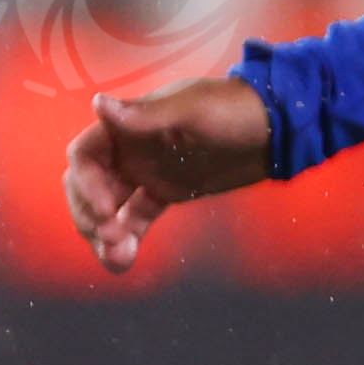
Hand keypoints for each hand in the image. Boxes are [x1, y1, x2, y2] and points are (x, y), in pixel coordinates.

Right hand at [64, 77, 276, 274]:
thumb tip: (98, 103)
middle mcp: (129, 150)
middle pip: (88, 186)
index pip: (85, 157)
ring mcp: (147, 173)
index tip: (105, 209)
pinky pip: (136, 218)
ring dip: (105, 233)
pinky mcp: (167, 192)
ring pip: (110, 207)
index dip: (86, 184)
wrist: (278, 127)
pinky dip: (128, 237)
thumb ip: (145, 116)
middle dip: (91, 214)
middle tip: (111, 237)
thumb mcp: (192, 110)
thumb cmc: (235, 108)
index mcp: (127, 126)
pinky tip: (122, 261)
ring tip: (118, 259)